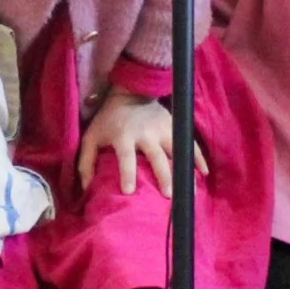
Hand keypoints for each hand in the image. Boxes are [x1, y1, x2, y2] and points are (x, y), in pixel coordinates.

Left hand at [77, 87, 207, 197]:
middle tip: (168, 195)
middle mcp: (145, 134)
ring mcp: (162, 130)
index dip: (127, 173)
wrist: (130, 93)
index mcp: (123, 137)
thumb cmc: (108, 121)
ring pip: (177, 151)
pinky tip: (203, 173)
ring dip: (183, 170)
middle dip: (163, 176)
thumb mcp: (91, 138)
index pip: (125, 157)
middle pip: (156, 157)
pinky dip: (197, 157)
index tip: (129, 191)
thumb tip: (86, 188)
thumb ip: (86, 162)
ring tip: (189, 191)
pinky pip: (189, 143)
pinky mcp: (174, 126)